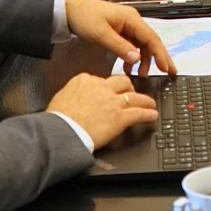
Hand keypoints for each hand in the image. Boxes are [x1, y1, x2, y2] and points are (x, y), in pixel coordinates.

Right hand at [44, 72, 158, 149]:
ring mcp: (113, 102)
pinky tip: (152, 116)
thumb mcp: (62, 96)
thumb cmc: (58, 119)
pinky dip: (148, 114)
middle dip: (129, 88)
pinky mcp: (120, 117)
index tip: (111, 92)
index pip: (102, 79)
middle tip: (132, 94)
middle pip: (123, 82)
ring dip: (145, 101)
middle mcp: (102, 88)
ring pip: (135, 97)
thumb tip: (76, 96)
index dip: (108, 87)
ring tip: (150, 104)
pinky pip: (139, 113)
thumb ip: (74, 92)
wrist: (61, 131)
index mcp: (85, 80)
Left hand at [63, 0, 176, 75]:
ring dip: (144, 60)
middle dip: (160, 57)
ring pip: (142, 45)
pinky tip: (128, 67)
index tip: (166, 68)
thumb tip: (137, 59)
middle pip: (151, 41)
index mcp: (131, 19)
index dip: (161, 54)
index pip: (152, 38)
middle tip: (169, 72)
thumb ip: (120, 47)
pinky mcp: (120, 31)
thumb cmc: (84, 17)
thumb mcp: (101, 35)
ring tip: (141, 75)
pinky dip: (133, 57)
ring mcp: (127, 26)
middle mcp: (133, 21)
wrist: (68, 9)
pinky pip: (132, 45)